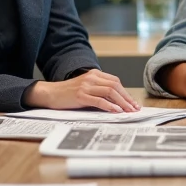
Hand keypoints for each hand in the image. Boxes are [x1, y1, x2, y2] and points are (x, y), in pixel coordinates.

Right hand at [25, 70, 139, 112]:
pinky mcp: (80, 95)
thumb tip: (117, 102)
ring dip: (122, 103)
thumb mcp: (86, 88)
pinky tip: (116, 111)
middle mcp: (91, 78)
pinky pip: (99, 100)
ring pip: (110, 92)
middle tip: (134, 109)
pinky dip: (109, 106)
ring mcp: (86, 86)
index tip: (133, 103)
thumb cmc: (68, 93)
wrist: (50, 93)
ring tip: (128, 111)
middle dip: (127, 98)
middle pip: (115, 86)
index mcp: (94, 74)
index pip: (115, 82)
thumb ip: (99, 90)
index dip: (126, 93)